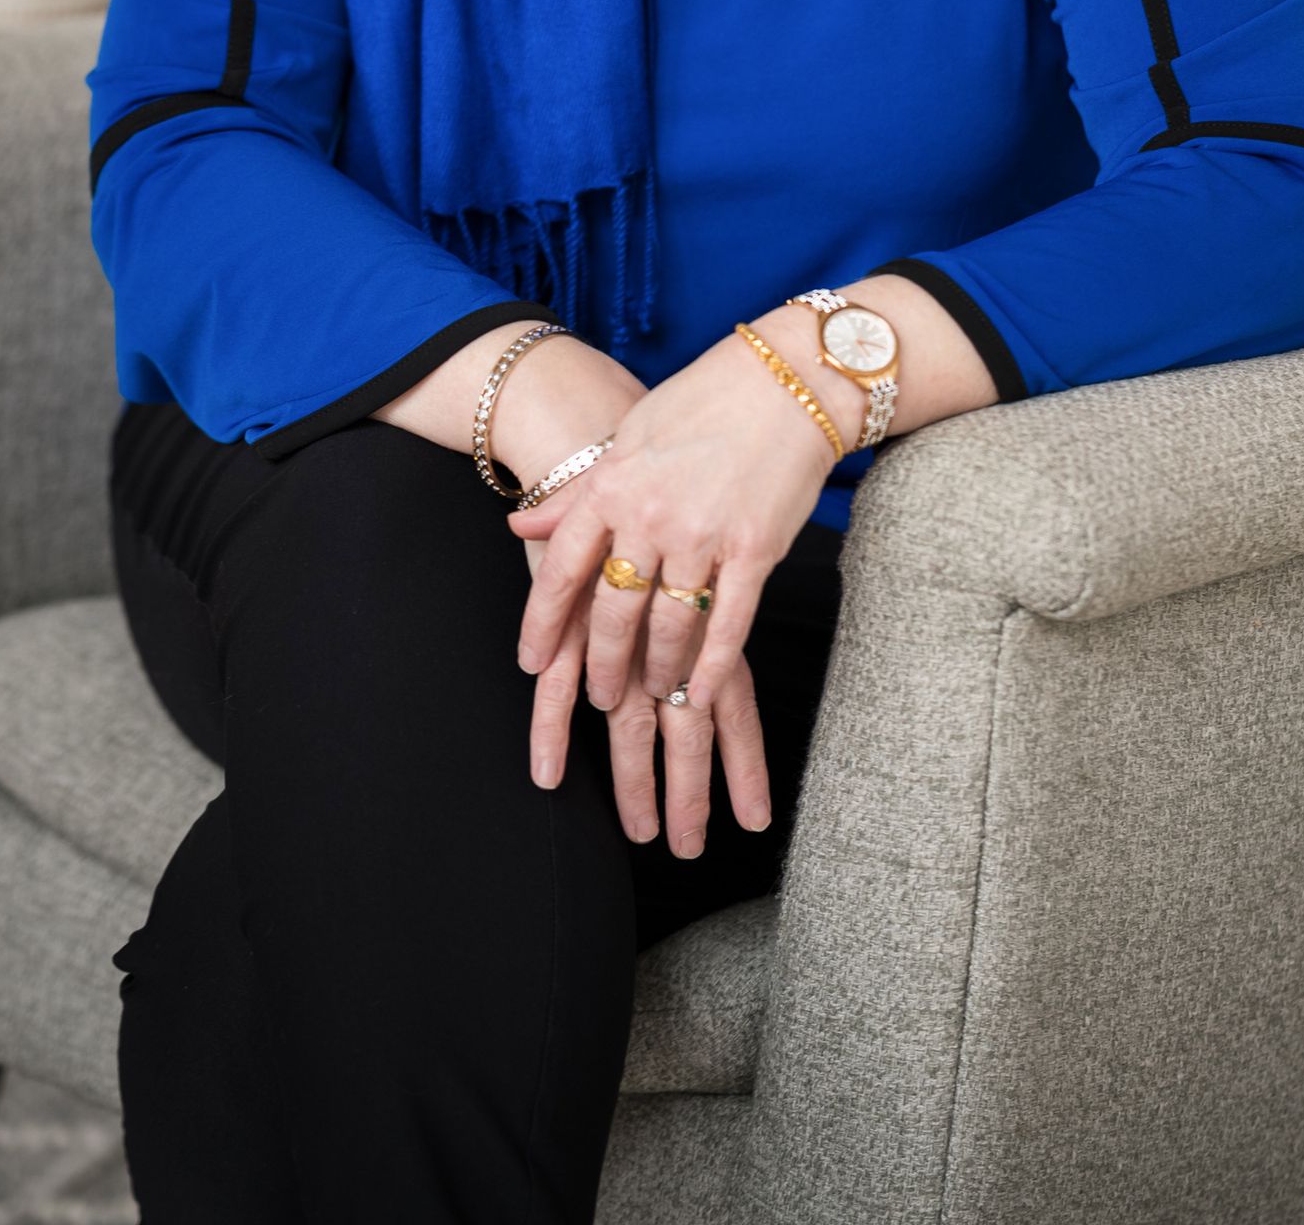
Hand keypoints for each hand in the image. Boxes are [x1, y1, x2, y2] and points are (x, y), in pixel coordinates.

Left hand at [507, 316, 855, 719]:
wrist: (788, 380)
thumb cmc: (706, 402)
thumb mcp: (629, 437)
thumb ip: (578, 492)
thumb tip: (519, 525)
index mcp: (612, 485)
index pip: (561, 570)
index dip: (543, 624)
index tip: (533, 662)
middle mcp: (650, 515)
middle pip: (613, 612)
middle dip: (603, 664)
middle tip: (601, 695)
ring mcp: (703, 535)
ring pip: (669, 627)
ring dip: (659, 670)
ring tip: (657, 693)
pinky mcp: (754, 550)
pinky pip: (727, 625)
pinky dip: (712, 666)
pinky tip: (702, 690)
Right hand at [516, 518, 770, 853]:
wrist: (599, 452)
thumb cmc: (654, 503)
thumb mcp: (686, 563)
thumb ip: (696, 614)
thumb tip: (708, 676)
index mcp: (705, 625)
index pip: (735, 711)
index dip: (745, 766)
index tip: (754, 820)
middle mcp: (666, 636)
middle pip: (687, 733)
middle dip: (692, 794)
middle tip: (691, 851)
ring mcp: (616, 631)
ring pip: (630, 725)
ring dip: (636, 782)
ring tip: (643, 838)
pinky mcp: (565, 618)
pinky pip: (557, 686)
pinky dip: (552, 730)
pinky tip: (549, 774)